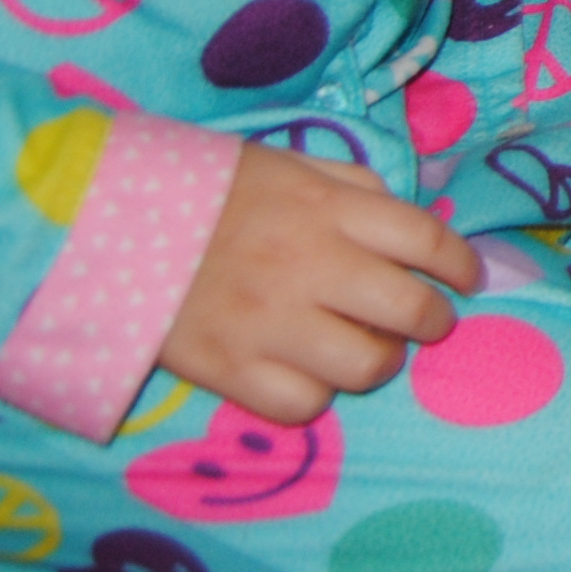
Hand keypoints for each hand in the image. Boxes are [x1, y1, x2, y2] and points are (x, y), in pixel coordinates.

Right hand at [158, 147, 482, 425]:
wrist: (103, 223)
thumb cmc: (207, 191)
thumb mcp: (288, 166)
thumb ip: (354, 189)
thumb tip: (411, 219)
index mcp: (326, 209)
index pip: (426, 238)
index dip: (459, 264)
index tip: (466, 278)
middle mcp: (308, 266)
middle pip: (410, 309)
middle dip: (432, 320)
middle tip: (425, 321)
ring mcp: (269, 323)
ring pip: (367, 366)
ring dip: (379, 360)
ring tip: (366, 348)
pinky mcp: (229, 370)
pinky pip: (304, 405)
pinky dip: (316, 393)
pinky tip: (307, 372)